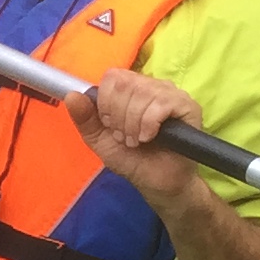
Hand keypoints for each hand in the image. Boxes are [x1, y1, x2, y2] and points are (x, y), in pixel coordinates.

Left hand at [67, 69, 207, 207]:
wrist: (157, 183)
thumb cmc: (133, 159)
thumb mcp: (101, 140)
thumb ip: (85, 119)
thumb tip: (71, 96)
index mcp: (131, 89)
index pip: (112, 77)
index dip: (106, 102)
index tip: (110, 125)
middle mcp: (152, 86)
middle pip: (125, 83)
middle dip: (118, 117)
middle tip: (125, 137)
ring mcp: (171, 94)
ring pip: (142, 93)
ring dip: (132, 124)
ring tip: (137, 141)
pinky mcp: (188, 106)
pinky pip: (161, 103)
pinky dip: (148, 124)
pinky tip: (149, 138)